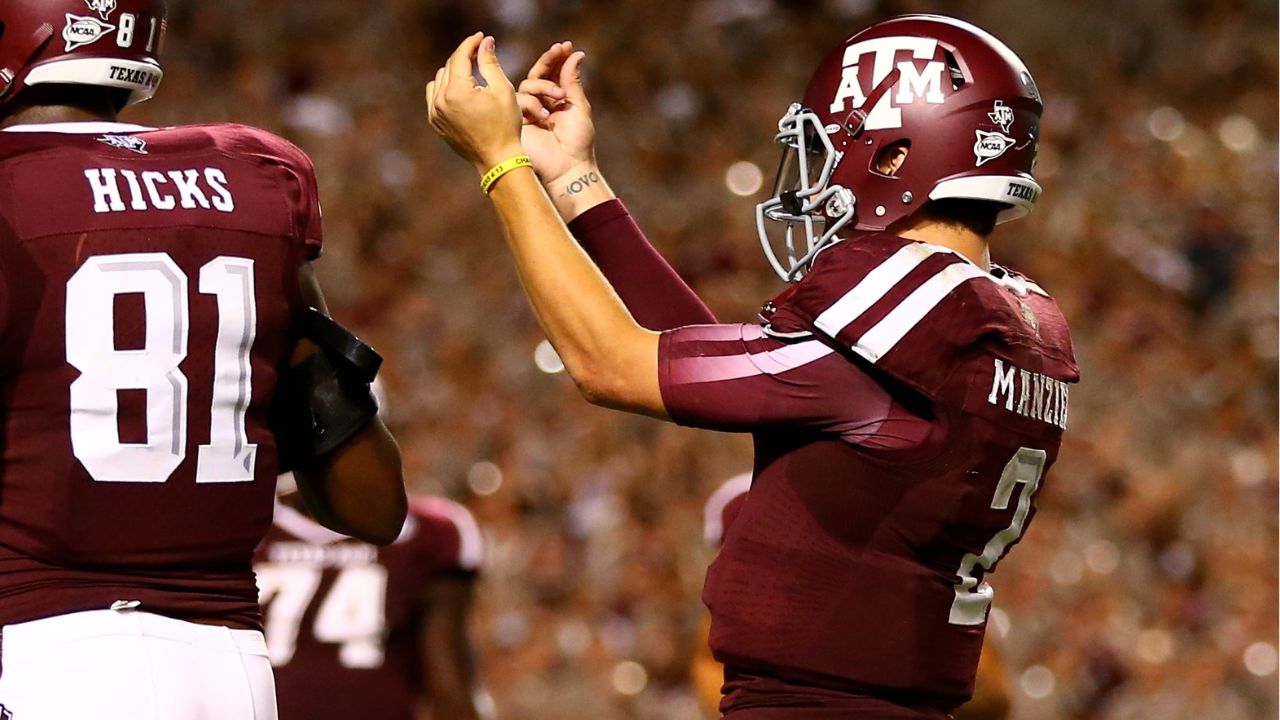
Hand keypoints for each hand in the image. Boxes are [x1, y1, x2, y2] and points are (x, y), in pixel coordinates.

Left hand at [426, 33, 523, 174]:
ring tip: (471, 74)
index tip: (480, 37)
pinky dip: (444, 88)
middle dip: (464, 57)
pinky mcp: (435, 123)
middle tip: (480, 53)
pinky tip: (459, 90)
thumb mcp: (503, 90)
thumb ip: (490, 63)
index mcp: (457, 91)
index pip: (459, 57)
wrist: (498, 160)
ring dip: (453, 72)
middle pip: (449, 66)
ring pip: (439, 79)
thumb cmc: (506, 125)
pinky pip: (434, 96)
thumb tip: (484, 42)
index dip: (470, 44)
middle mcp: (440, 101)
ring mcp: (435, 113)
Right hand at [516, 41, 594, 183]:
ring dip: (544, 86)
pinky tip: (545, 116)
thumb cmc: (577, 141)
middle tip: (560, 50)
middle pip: (537, 74)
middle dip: (548, 60)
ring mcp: (527, 112)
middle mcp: (539, 103)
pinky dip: (533, 104)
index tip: (566, 45)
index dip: (557, 58)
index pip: (552, 73)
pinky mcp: (516, 121)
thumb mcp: (578, 106)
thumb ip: (572, 80)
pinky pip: (519, 101)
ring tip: (559, 97)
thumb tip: (575, 53)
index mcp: (555, 99)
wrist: (568, 167)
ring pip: (527, 84)